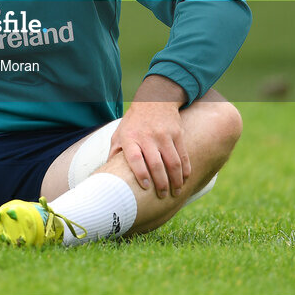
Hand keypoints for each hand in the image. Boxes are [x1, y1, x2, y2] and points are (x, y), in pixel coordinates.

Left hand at [110, 75, 190, 198]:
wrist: (155, 99)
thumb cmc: (134, 121)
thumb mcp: (120, 133)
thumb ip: (115, 152)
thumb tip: (108, 174)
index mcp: (130, 138)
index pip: (135, 159)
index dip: (140, 174)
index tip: (146, 187)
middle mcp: (147, 136)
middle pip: (156, 164)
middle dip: (161, 183)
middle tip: (163, 196)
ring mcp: (164, 135)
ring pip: (173, 162)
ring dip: (176, 180)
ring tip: (176, 192)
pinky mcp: (177, 133)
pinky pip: (183, 155)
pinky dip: (185, 169)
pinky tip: (185, 179)